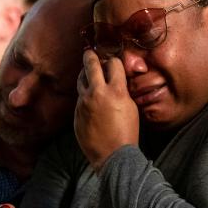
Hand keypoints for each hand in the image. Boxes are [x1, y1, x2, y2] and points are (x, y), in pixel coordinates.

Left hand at [74, 50, 138, 170]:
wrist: (113, 155)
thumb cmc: (127, 132)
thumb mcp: (131, 107)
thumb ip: (122, 91)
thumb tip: (116, 80)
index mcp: (116, 90)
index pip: (113, 63)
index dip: (114, 61)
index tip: (112, 62)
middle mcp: (97, 93)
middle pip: (90, 64)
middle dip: (90, 56)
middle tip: (89, 52)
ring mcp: (84, 103)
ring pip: (81, 80)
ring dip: (85, 75)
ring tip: (87, 74)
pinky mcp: (76, 113)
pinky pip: (79, 99)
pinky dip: (84, 96)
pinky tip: (90, 101)